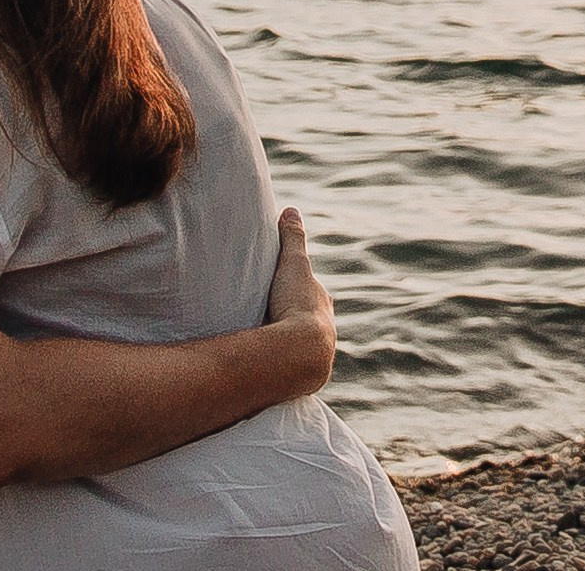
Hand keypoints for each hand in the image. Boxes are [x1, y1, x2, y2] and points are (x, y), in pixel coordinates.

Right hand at [266, 207, 335, 387]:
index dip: (297, 286)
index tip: (281, 284)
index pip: (311, 292)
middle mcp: (324, 329)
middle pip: (305, 317)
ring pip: (297, 341)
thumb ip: (292, 238)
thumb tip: (290, 210)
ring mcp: (313, 353)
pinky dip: (278, 357)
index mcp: (322, 304)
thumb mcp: (293, 264)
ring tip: (260, 337)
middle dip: (290, 314)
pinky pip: (287, 361)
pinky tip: (262, 360)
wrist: (301, 352)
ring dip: (283, 338)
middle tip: (267, 310)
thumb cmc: (298, 305)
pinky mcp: (301, 375)